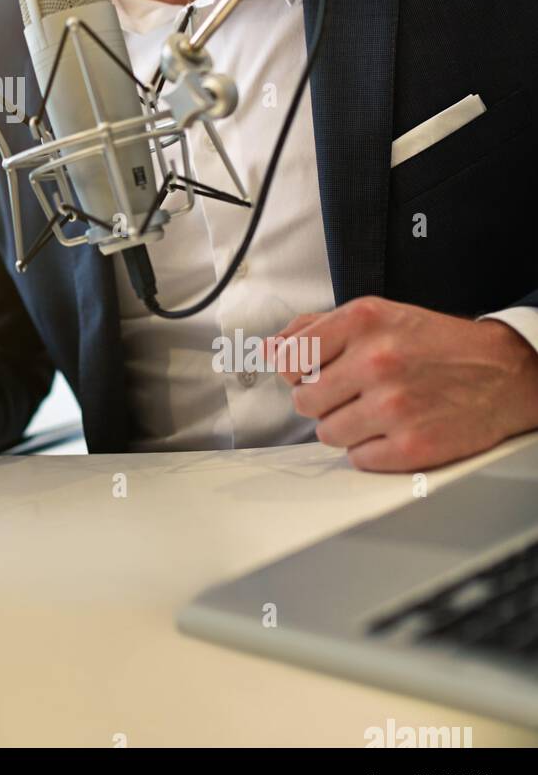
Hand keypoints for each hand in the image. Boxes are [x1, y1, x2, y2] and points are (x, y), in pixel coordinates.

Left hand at [266, 296, 537, 471]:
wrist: (504, 372)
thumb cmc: (436, 344)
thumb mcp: (377, 315)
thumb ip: (316, 328)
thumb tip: (271, 348)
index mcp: (363, 322)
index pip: (289, 357)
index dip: (294, 371)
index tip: (307, 373)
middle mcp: (376, 361)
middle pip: (304, 400)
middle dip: (323, 400)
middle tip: (351, 393)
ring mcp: (394, 406)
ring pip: (328, 433)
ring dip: (346, 427)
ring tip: (375, 411)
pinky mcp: (412, 446)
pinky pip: (358, 459)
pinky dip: (371, 451)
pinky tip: (393, 430)